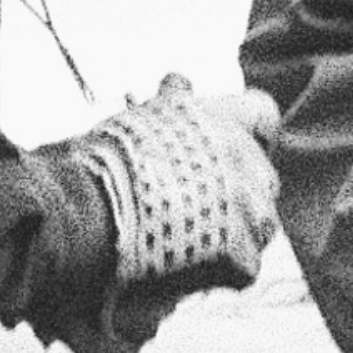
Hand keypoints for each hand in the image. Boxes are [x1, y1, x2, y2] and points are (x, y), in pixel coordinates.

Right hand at [80, 75, 284, 298]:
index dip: (248, 132)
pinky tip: (183, 270)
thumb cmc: (103, 164)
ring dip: (233, 232)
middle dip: (238, 191)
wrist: (89, 214)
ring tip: (184, 243)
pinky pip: (244, 264)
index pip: (262, 113)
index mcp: (224, 118)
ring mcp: (250, 207)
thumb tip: (179, 80)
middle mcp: (246, 158)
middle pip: (263, 175)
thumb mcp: (139, 120)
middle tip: (194, 207)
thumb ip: (170, 104)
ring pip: (260, 222)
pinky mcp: (243, 253)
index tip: (226, 149)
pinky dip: (219, 271)